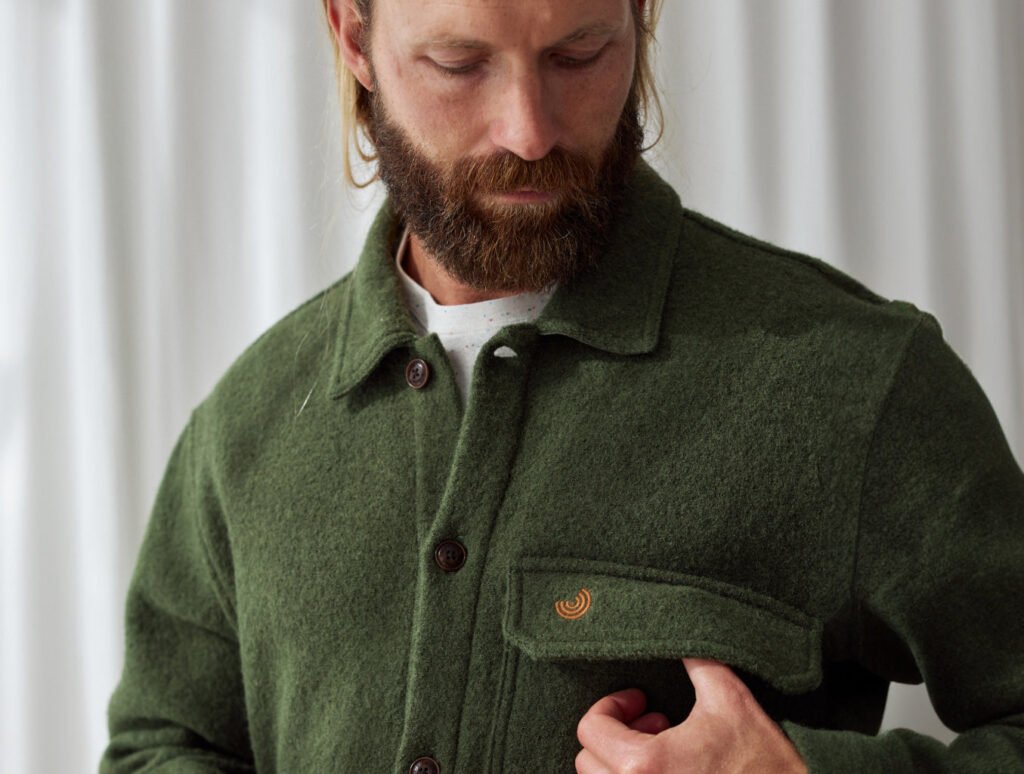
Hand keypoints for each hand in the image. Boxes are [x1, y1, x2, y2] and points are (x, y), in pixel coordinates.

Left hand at [575, 658, 806, 773]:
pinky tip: (671, 772)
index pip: (590, 731)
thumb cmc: (764, 761)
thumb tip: (680, 628)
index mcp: (646, 765)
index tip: (641, 701)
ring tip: (662, 749)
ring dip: (621, 763)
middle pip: (587, 762)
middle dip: (615, 735)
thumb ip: (697, 660)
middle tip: (652, 722)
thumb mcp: (729, 699)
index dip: (611, 707)